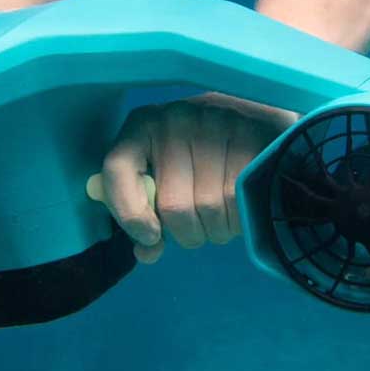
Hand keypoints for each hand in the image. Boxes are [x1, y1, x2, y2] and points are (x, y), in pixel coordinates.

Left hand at [89, 95, 293, 263]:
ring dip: (215, 228)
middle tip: (197, 223)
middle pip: (172, 206)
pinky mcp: (248, 137)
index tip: (150, 237)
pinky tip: (239, 206)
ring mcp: (214, 125)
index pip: (116, 169)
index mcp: (143, 125)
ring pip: (208, 209)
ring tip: (220, 211)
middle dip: (186, 232)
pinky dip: (237, 219)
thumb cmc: (198, 155)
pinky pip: (238, 201)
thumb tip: (146, 251)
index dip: (128, 214)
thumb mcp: (164, 171)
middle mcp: (175, 120)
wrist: (252, 120)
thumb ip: (147, 210)